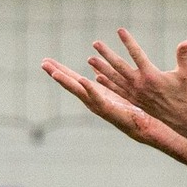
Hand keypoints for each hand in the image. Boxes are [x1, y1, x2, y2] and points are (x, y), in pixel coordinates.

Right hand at [41, 58, 172, 145]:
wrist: (145, 125)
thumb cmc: (131, 109)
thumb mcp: (115, 89)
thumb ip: (104, 79)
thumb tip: (96, 68)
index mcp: (94, 93)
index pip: (73, 79)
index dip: (60, 70)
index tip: (46, 61)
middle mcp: (93, 100)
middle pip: (71, 84)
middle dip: (56, 74)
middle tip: (42, 63)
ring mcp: (99, 106)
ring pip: (79, 92)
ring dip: (66, 82)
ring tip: (54, 72)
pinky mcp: (110, 110)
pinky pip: (98, 98)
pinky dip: (90, 89)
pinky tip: (82, 80)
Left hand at [81, 29, 186, 128]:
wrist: (181, 117)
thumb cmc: (184, 93)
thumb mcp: (185, 74)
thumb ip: (183, 57)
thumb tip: (186, 42)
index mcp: (151, 75)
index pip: (137, 54)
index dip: (128, 41)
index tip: (120, 30)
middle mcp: (140, 84)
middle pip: (119, 65)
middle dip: (107, 54)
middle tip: (96, 43)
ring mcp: (135, 93)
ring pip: (115, 78)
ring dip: (101, 68)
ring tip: (90, 59)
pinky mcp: (134, 100)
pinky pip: (117, 90)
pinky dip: (107, 83)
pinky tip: (98, 77)